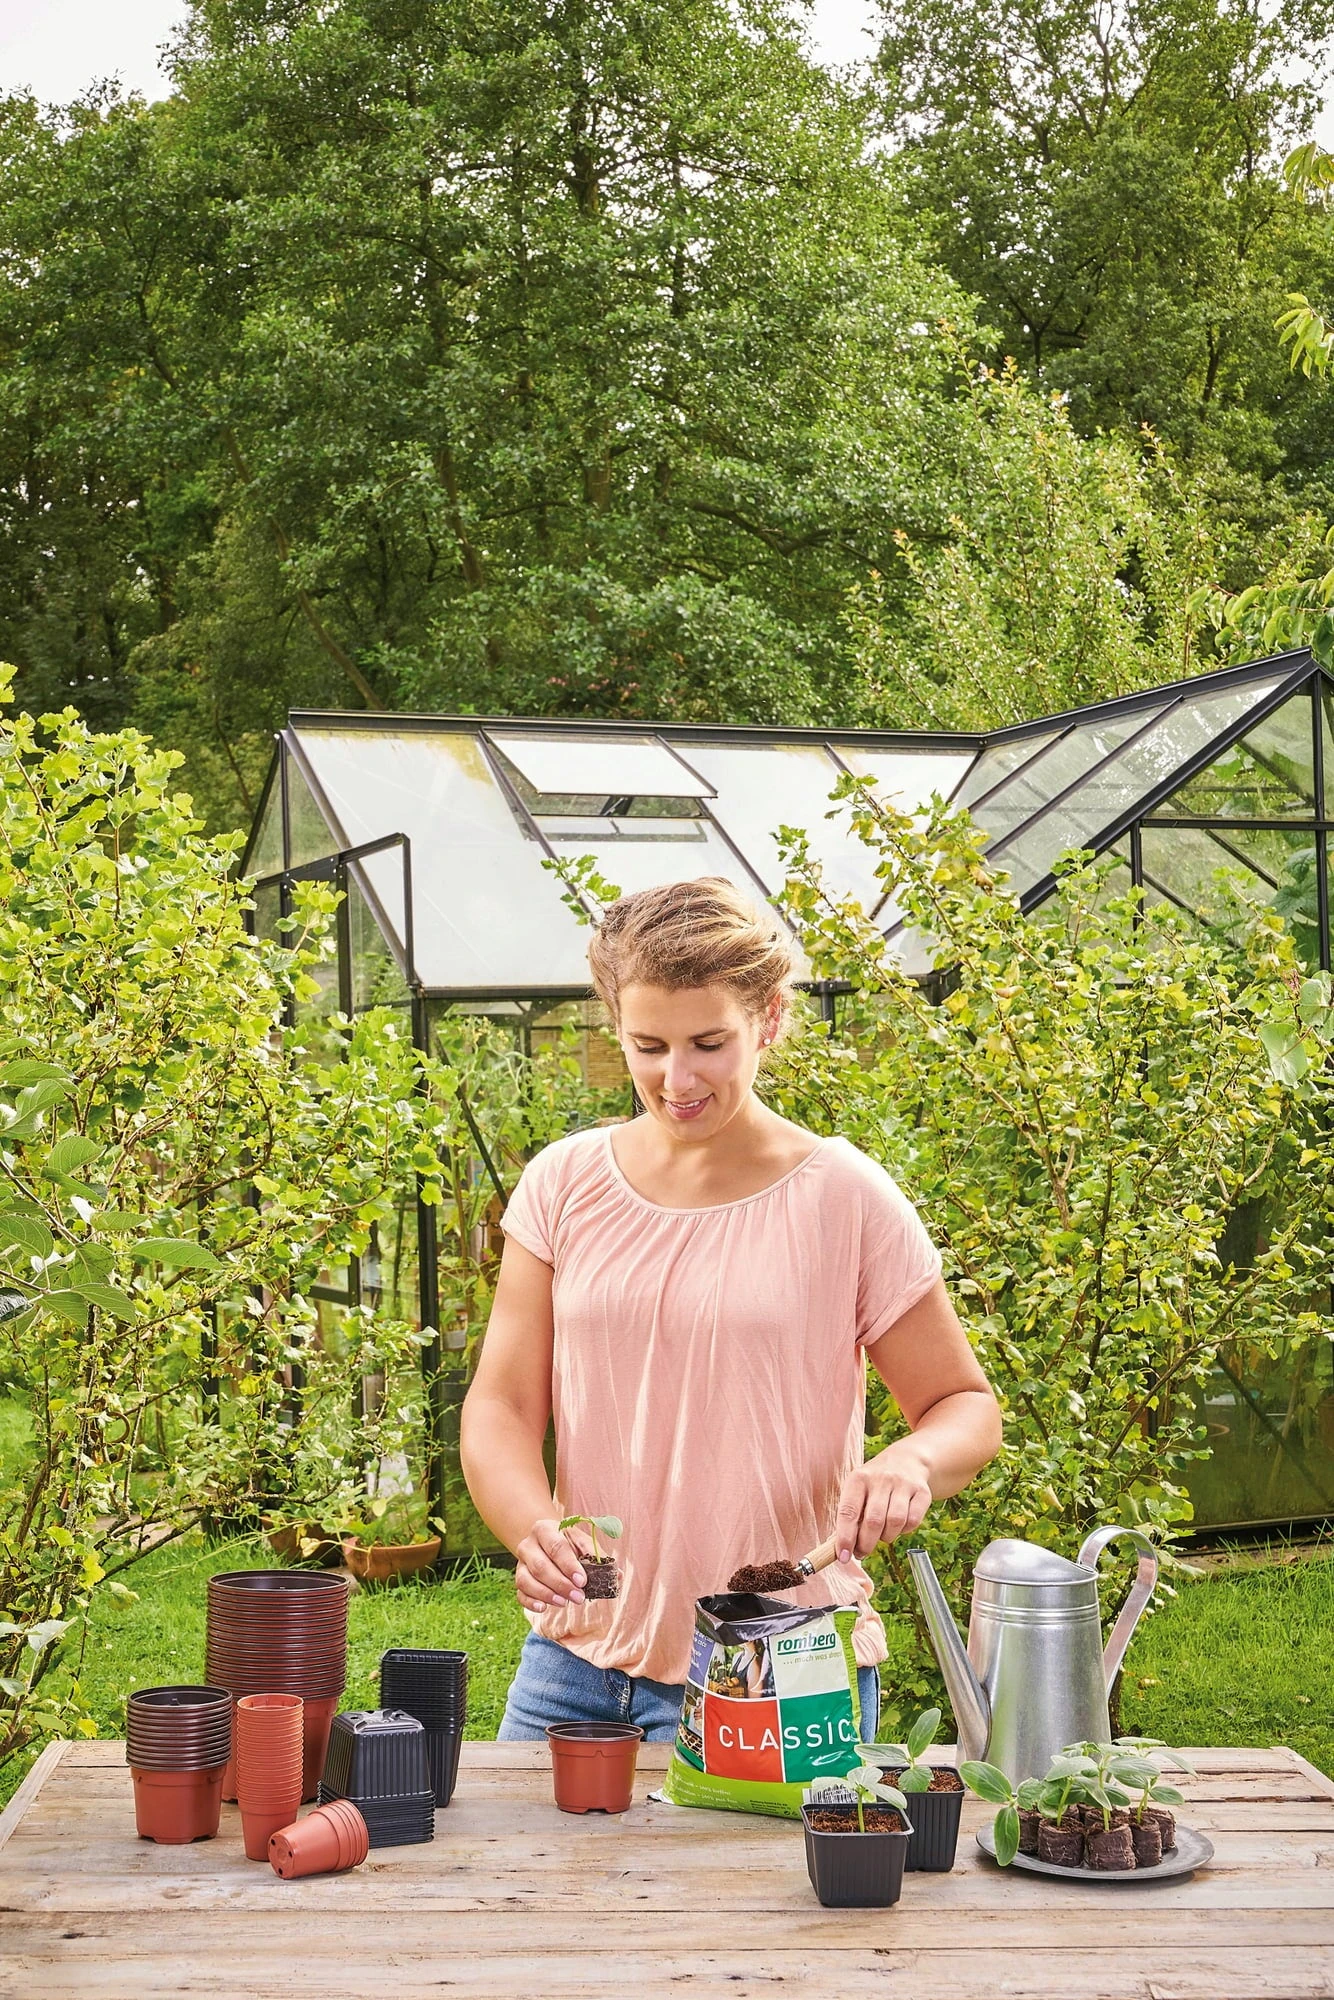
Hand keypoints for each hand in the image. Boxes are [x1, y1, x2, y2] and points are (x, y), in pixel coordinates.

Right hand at [514, 1517, 590, 1612]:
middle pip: (540, 1566)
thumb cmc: (569, 1543)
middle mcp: (528, 1544)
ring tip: (564, 1602)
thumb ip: (598, 1556)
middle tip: (578, 1597)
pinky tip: (544, 1608)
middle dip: (561, 1584)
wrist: (546, 1540)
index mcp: (545, 1529)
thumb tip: (617, 1576)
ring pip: (526, 1580)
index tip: (582, 1581)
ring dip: (546, 1594)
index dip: (569, 1565)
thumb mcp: (583, 1542)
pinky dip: (530, 1602)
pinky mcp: (518, 1579)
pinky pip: (520, 1593)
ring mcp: (521, 1563)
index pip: (556, 1547)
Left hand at [833, 1443, 932, 1561]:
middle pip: (873, 1521)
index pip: (848, 1511)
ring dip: (886, 1537)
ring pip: (894, 1522)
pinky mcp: (922, 1492)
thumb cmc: (875, 1484)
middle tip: (862, 1552)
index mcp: (858, 1478)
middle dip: (866, 1544)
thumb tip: (841, 1549)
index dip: (845, 1537)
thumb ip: (850, 1516)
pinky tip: (899, 1526)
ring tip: (882, 1535)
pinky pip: (913, 1521)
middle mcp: (881, 1479)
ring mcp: (903, 1484)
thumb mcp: (858, 1489)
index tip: (842, 1557)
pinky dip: (904, 1531)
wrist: (908, 1460)